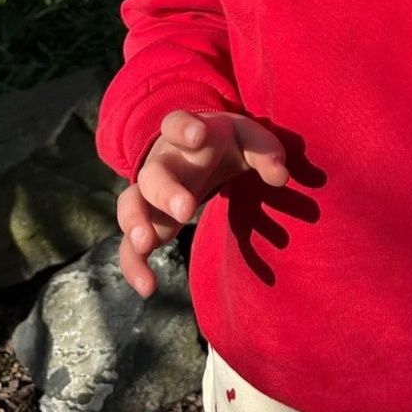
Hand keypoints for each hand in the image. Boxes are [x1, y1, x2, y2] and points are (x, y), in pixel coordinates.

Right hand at [116, 109, 288, 295]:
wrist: (195, 147)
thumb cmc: (224, 143)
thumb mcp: (247, 138)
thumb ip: (265, 151)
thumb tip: (280, 176)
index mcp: (186, 134)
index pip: (176, 123)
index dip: (184, 127)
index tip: (197, 136)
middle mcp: (161, 162)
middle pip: (153, 173)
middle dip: (166, 191)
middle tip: (186, 210)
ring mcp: (149, 194)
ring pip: (131, 206)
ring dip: (136, 225)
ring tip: (146, 246)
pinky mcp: (147, 223)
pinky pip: (131, 244)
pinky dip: (134, 265)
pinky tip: (148, 288)